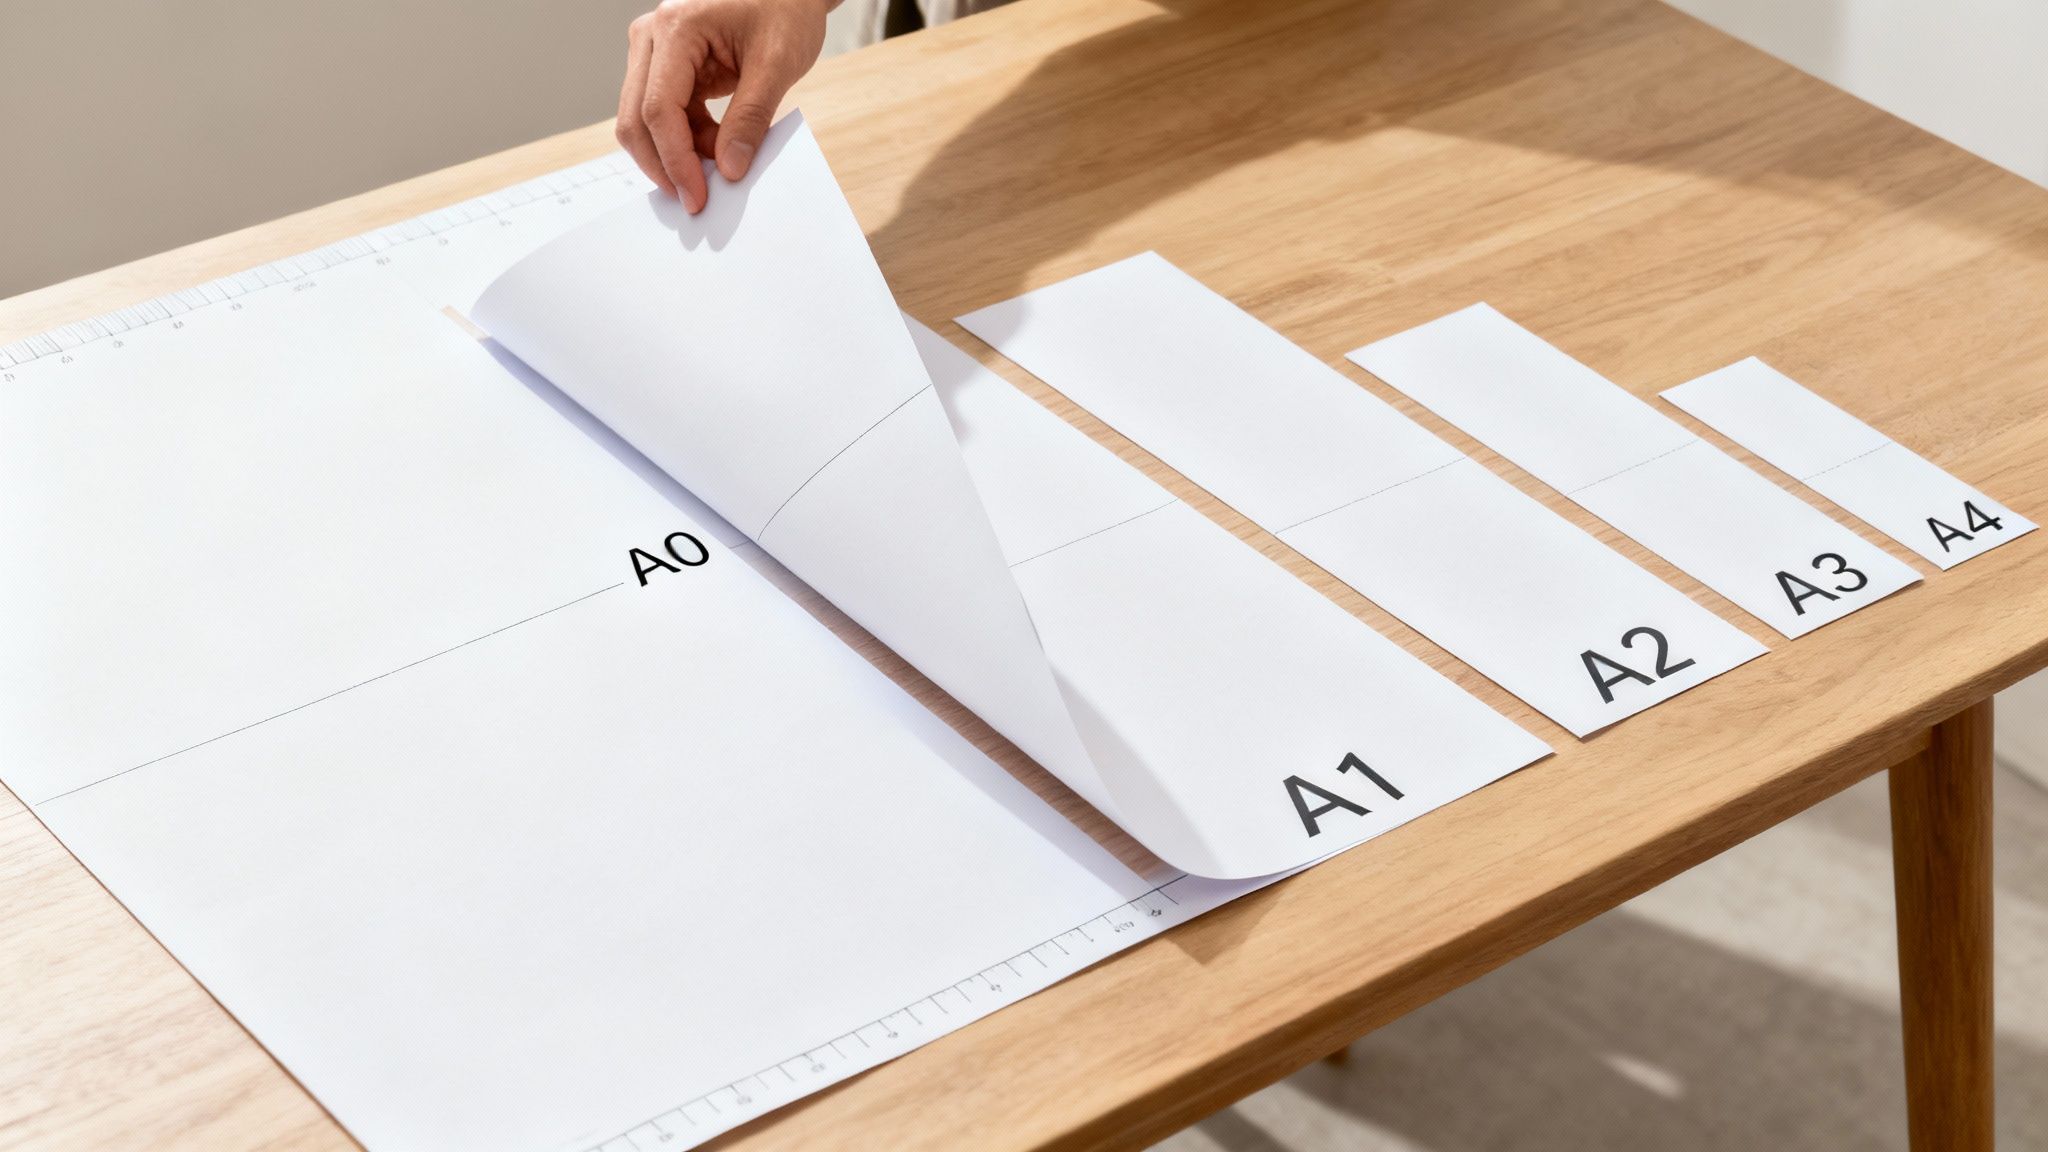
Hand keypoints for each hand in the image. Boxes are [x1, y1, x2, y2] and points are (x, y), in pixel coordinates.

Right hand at [617, 0, 832, 212]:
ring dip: (676, 153)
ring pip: (643, 120)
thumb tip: (728, 170)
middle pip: (637, 118)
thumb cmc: (785, 9)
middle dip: (665, 165)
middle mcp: (651, 36)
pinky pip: (663, 114)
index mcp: (676, 28)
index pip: (658, 109)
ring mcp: (653, 50)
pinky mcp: (664, 66)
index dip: (675, 160)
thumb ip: (751, 118)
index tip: (697, 197)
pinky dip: (686, 140)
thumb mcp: (778, 64)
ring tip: (717, 169)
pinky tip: (715, 150)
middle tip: (695, 201)